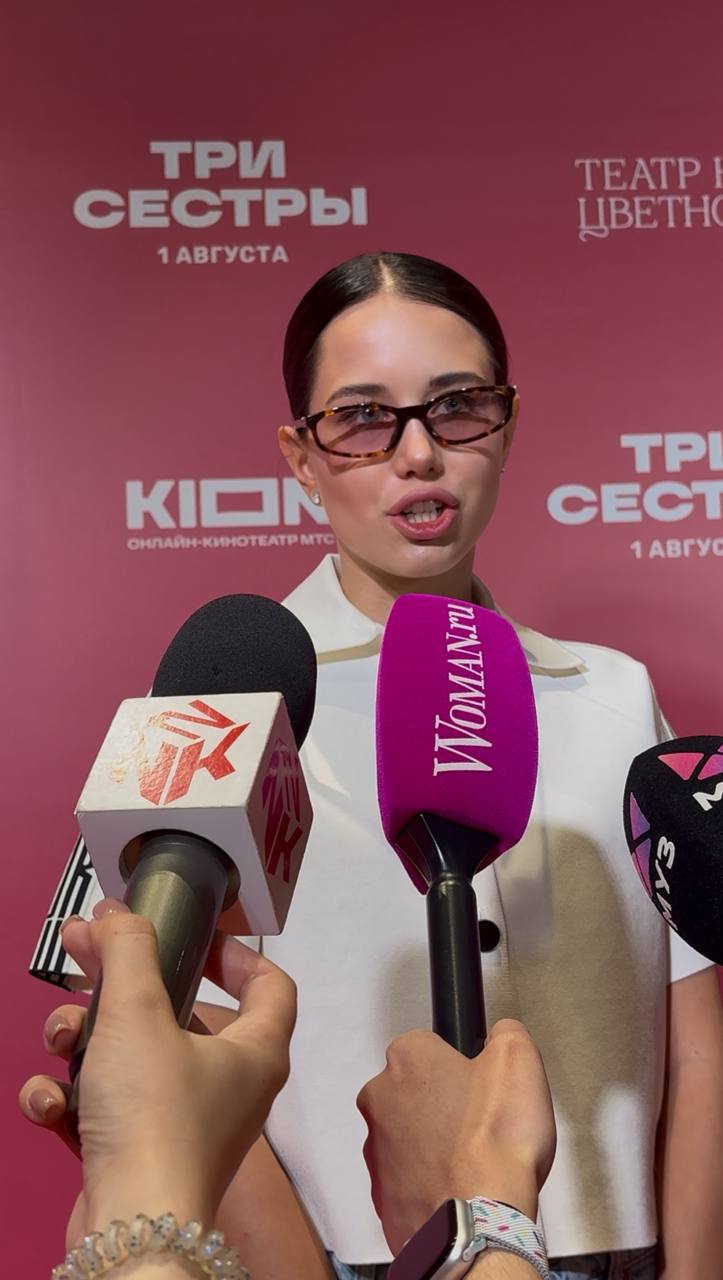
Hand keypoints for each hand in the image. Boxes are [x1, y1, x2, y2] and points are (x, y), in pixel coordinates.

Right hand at [19, 900, 295, 1243]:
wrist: (130, 1230)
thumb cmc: (154, 1112)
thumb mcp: (138, 1013)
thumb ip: (128, 951)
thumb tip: (118, 913)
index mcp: (256, 1049)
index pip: (270, 984)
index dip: (235, 951)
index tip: (191, 933)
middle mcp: (230, 1086)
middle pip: (178, 1012)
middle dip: (121, 982)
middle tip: (81, 950)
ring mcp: (184, 1125)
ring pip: (132, 1058)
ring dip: (85, 1041)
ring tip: (58, 1038)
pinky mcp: (140, 1157)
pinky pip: (107, 1109)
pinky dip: (74, 1101)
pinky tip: (49, 1103)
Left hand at [356, 1020, 555, 1254]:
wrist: (481, 1222)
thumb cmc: (495, 1143)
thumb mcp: (519, 1060)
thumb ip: (506, 1033)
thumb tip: (500, 1034)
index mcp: (407, 1060)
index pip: (429, 1046)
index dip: (461, 1066)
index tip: (481, 1086)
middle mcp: (379, 1101)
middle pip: (413, 1093)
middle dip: (442, 1106)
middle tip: (479, 1127)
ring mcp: (376, 1153)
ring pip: (409, 1139)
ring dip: (434, 1147)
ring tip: (473, 1164)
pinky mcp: (383, 1199)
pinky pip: (408, 1183)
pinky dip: (430, 1187)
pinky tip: (459, 1191)